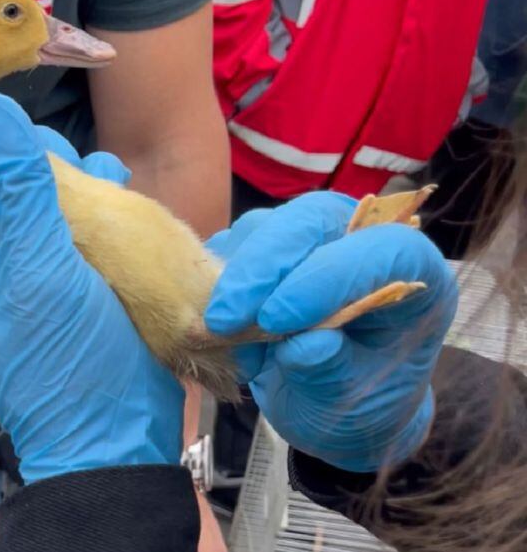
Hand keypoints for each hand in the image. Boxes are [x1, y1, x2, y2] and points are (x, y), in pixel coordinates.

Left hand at [0, 94, 180, 482]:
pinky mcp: (63, 259)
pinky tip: (114, 188)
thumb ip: (11, 189)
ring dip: (58, 167)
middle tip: (47, 161)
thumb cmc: (61, 362)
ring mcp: (18, 256)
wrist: (120, 432)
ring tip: (91, 181)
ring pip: (23, 180)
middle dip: (9, 150)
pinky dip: (90, 188)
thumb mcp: (33, 271)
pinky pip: (67, 202)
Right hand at [204, 192, 457, 471]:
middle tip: (225, 319)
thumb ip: (333, 373)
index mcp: (412, 274)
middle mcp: (361, 242)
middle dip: (263, 266)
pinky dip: (217, 283)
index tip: (275, 321)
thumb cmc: (359, 404)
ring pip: (265, 227)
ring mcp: (310, 240)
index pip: (381, 249)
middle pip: (312, 220)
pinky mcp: (266, 248)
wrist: (330, 409)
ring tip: (226, 335)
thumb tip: (305, 346)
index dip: (327, 276)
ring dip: (235, 278)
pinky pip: (232, 245)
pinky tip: (221, 327)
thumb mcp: (355, 407)